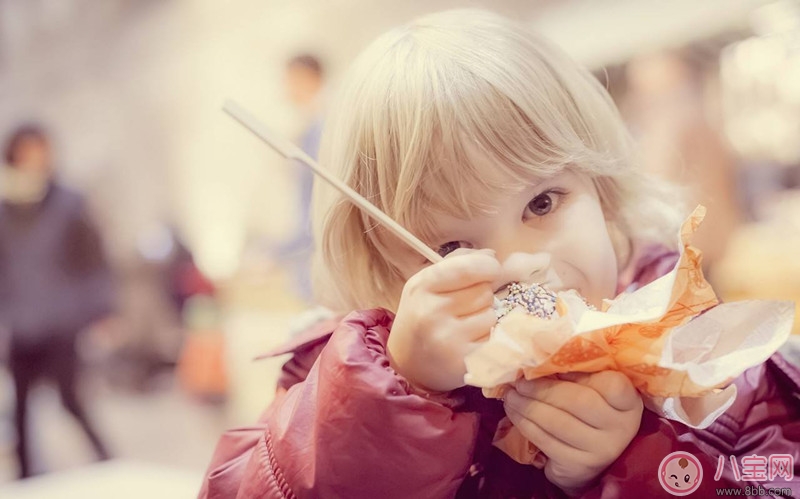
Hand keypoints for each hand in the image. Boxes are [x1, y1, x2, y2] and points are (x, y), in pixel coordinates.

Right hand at [388, 249, 501, 392]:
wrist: (406, 363)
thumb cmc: (421, 316)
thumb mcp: (427, 283)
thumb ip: (458, 263)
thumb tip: (492, 255)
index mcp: (422, 286)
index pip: (468, 268)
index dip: (488, 266)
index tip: (491, 270)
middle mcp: (432, 312)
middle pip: (484, 291)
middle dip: (482, 296)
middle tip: (464, 307)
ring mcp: (447, 339)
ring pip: (491, 315)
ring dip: (484, 319)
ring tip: (464, 326)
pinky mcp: (463, 361)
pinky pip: (493, 339)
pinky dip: (487, 339)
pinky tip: (469, 342)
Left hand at [504, 371, 642, 494]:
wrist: (588, 458)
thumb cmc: (589, 413)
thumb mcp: (595, 391)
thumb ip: (580, 374)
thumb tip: (540, 358)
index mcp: (628, 402)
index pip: (612, 383)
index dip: (579, 371)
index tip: (553, 365)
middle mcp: (621, 427)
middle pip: (579, 401)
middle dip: (543, 389)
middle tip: (520, 381)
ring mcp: (602, 449)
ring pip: (558, 422)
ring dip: (528, 406)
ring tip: (511, 395)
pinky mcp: (579, 466)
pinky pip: (546, 441)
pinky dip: (525, 424)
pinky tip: (514, 412)